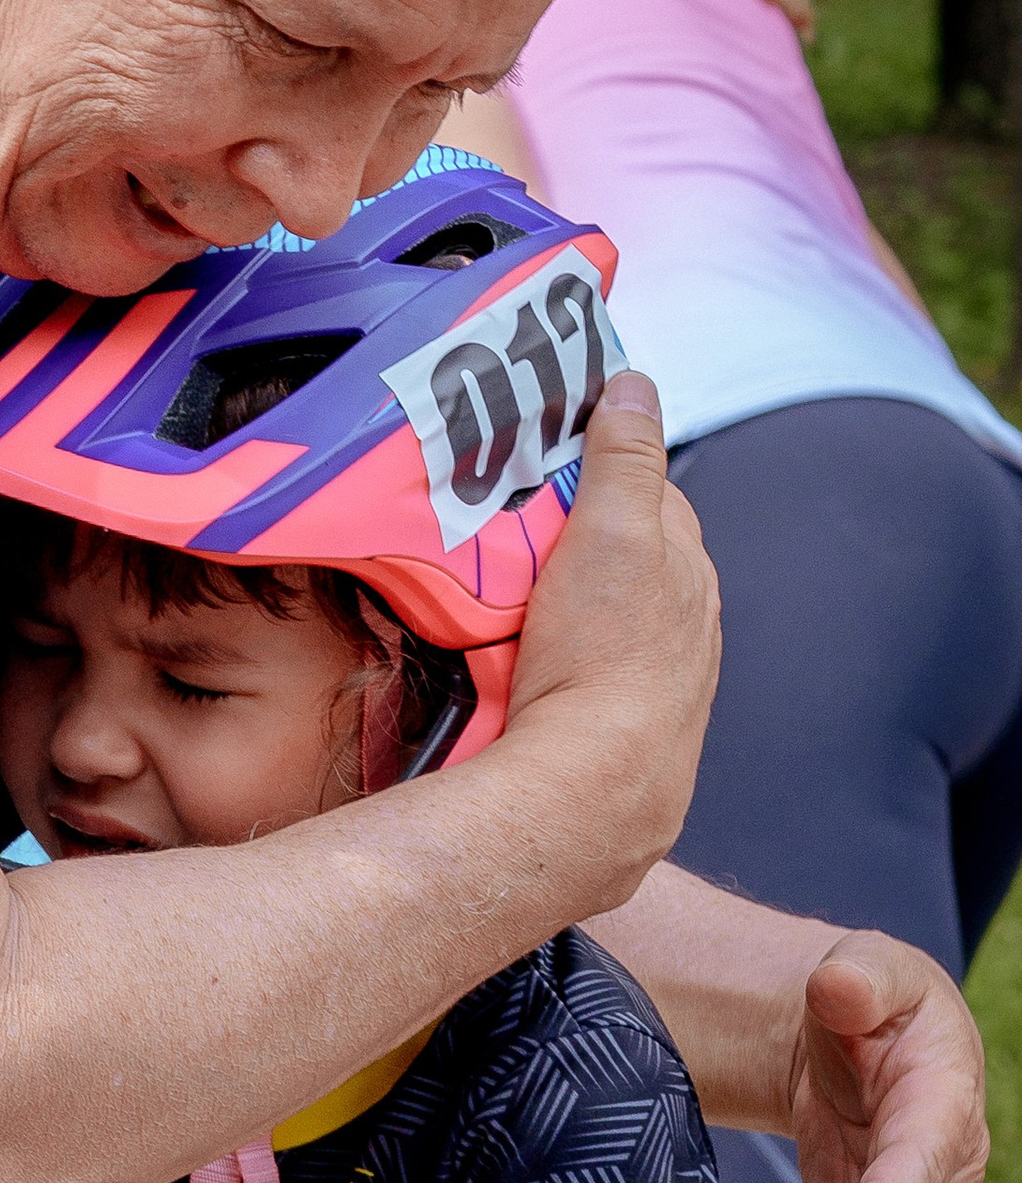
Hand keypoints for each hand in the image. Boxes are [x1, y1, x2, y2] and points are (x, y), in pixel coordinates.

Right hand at [500, 373, 720, 914]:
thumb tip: (635, 385)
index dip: (595, 471)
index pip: (646, 494)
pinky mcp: (618, 737)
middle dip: (566, 544)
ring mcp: (654, 686)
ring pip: (596, 624)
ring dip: (553, 610)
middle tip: (497, 535)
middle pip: (615, 560)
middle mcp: (684, 628)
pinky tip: (511, 673)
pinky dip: (546, 667)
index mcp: (689, 570)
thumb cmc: (608, 662)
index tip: (541, 465)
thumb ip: (624, 458)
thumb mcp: (612, 533)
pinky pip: (574, 680)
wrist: (590, 797)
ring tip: (492, 607)